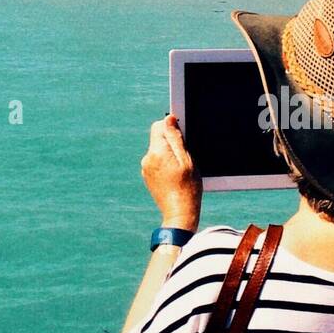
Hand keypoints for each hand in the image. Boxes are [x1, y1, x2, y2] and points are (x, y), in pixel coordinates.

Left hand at [141, 115, 200, 230]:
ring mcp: (145, 168)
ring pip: (158, 150)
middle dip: (171, 143)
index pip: (159, 126)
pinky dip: (165, 164)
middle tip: (184, 158)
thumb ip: (176, 138)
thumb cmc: (187, 187)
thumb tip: (168, 118)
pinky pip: (156, 161)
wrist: (179, 213)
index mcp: (157, 152)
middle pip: (158, 138)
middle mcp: (147, 158)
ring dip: (168, 154)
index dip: (172, 127)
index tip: (182, 137)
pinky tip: (174, 176)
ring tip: (180, 170)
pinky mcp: (147, 176)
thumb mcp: (187, 160)